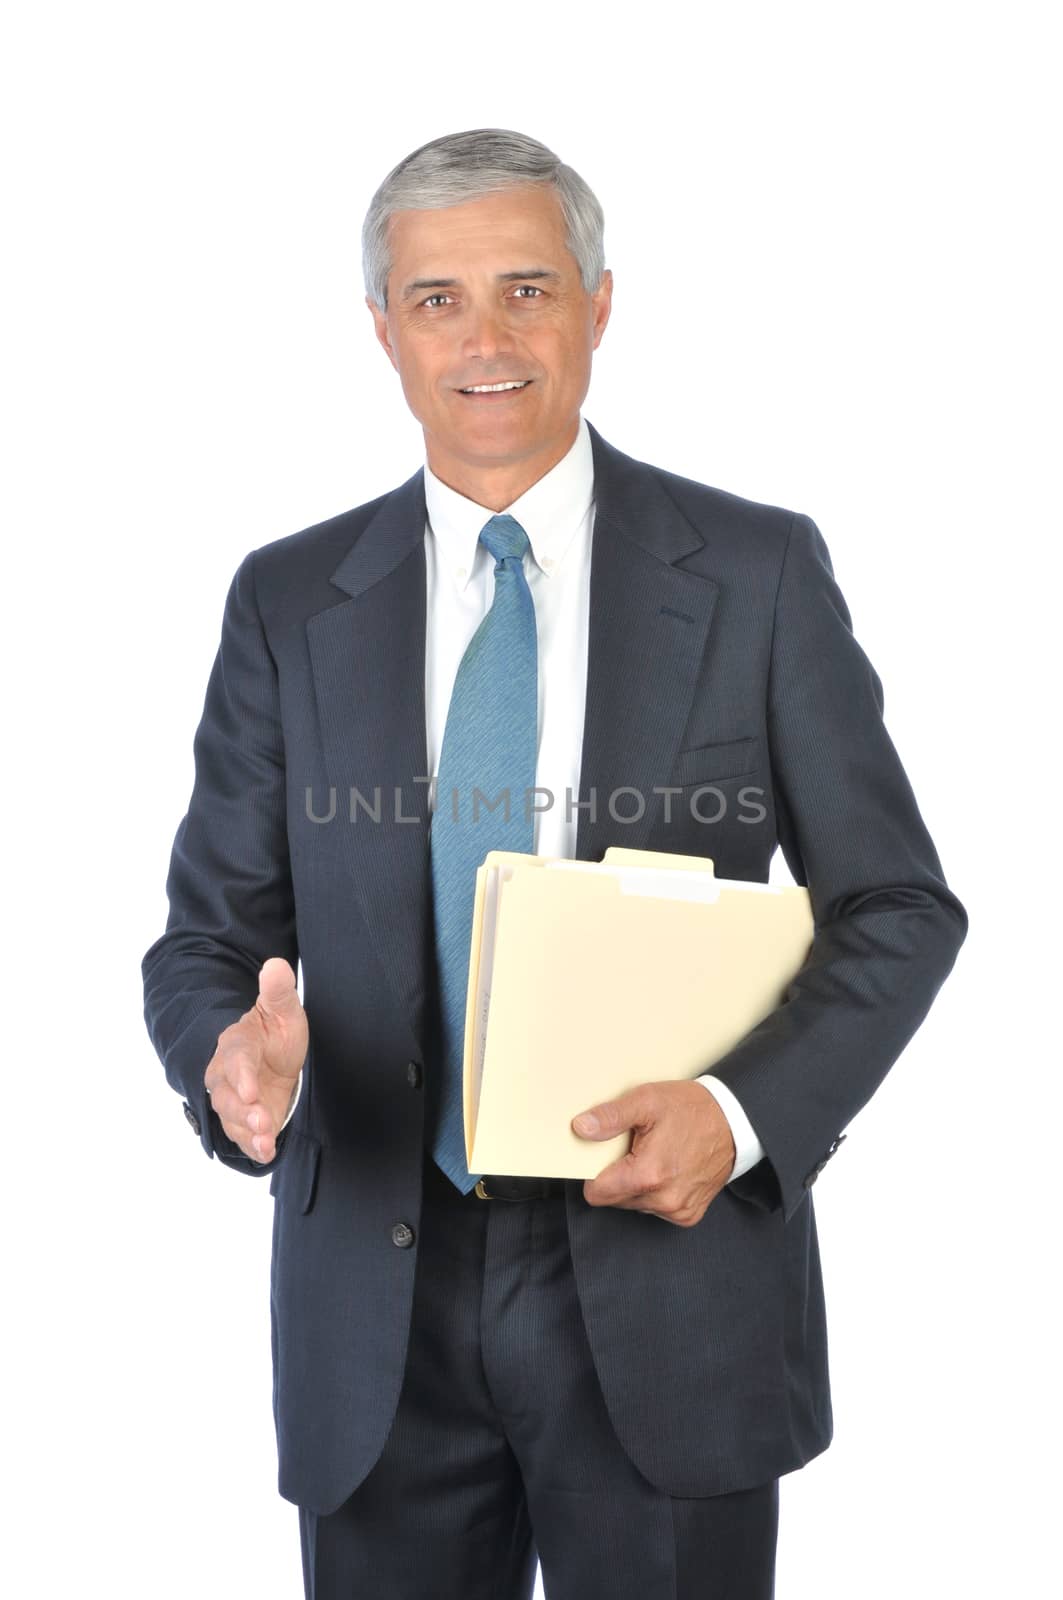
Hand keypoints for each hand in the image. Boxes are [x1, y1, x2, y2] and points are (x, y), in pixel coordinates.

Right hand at [204, 957, 307, 1163]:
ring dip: (248, 1132)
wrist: (273, 1058)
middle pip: (227, 1095)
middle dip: (242, 1110)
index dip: (241, 1074)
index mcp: (237, 1046)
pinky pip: (243, 1137)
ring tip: (266, 1141)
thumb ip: (278, 992)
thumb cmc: (275, 1033)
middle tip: (262, 1120)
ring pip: (232, 1119)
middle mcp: (228, 1076)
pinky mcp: (245, 1122)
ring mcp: (235, 1102)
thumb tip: (275, 965)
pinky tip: (266, 1153)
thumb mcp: (282, 1011)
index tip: (251, 1089)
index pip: (235, 1059)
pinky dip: (253, 1147)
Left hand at [572, 1080, 736, 1225]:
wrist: (734, 1122)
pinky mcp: (688, 1215)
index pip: (597, 1193)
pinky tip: (668, 1169)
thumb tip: (581, 1128)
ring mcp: (678, 1210)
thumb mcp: (647, 1100)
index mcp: (649, 1175)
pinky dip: (656, 1192)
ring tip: (655, 1156)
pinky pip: (656, 1209)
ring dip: (637, 1185)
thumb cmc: (692, 1109)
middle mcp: (664, 1200)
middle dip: (618, 1176)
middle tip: (635, 1149)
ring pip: (635, 1205)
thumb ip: (611, 1117)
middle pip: (615, 1200)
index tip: (605, 1156)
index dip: (594, 1173)